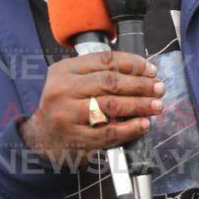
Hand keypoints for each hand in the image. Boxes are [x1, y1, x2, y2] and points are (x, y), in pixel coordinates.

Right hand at [21, 50, 164, 164]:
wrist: (39, 137)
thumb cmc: (63, 106)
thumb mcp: (70, 81)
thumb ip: (96, 74)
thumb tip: (140, 73)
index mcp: (64, 70)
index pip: (105, 60)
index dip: (132, 64)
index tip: (150, 70)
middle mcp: (63, 89)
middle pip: (110, 82)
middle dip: (140, 85)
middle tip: (159, 88)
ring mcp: (67, 114)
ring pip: (110, 106)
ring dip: (139, 105)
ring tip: (156, 106)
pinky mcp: (74, 137)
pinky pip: (108, 132)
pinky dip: (129, 128)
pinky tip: (143, 124)